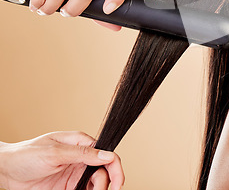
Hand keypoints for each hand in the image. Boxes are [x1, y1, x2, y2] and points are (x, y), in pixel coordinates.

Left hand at [0, 131, 124, 189]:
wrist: (5, 171)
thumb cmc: (26, 154)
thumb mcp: (55, 152)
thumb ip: (83, 153)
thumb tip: (107, 154)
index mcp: (82, 144)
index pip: (107, 155)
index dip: (116, 169)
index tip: (118, 184)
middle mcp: (81, 159)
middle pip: (104, 173)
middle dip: (106, 184)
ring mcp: (74, 174)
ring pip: (95, 185)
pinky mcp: (67, 188)